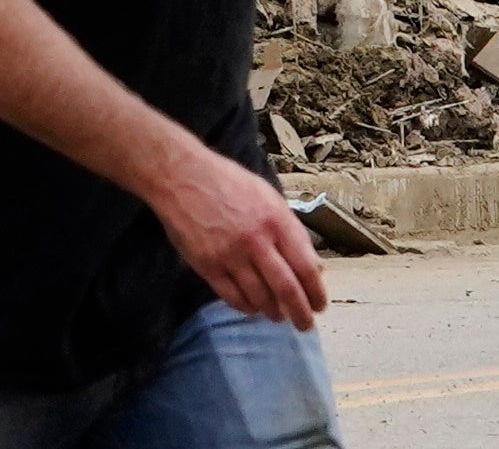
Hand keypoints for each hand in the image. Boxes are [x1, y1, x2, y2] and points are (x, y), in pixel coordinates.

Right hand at [144, 145, 326, 328]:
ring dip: (272, 311)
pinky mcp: (206, 264)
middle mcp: (255, 241)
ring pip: (260, 297)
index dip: (316, 292)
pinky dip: (245, 307)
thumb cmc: (226, 182)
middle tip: (304, 324)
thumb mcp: (267, 196)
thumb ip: (291, 230)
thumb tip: (312, 266)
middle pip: (286, 289)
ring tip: (276, 315)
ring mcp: (229, 254)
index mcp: (276, 221)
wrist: (179, 174)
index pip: (306, 267)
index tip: (319, 305)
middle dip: (300, 313)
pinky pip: (231, 296)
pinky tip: (251, 307)